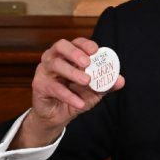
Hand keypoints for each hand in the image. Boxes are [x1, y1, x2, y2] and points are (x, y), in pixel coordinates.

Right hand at [11, 38, 125, 148]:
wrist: (59, 116)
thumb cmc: (76, 96)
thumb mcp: (94, 91)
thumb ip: (106, 84)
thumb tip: (121, 80)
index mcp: (69, 55)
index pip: (76, 42)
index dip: (85, 44)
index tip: (96, 51)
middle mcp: (54, 58)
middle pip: (60, 46)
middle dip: (75, 52)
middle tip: (87, 63)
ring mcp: (44, 70)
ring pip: (55, 64)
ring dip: (72, 72)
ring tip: (86, 81)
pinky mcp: (39, 85)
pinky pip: (53, 87)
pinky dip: (68, 95)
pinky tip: (80, 102)